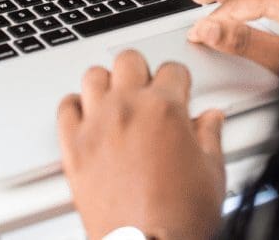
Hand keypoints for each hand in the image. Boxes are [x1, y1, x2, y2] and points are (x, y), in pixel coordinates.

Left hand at [58, 51, 225, 239]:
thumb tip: (212, 119)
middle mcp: (128, 109)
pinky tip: (88, 117)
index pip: (172, 69)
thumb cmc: (178, 218)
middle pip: (128, 60)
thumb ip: (210, 137)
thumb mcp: (212, 174)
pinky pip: (65, 107)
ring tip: (116, 100)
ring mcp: (97, 125)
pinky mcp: (73, 146)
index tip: (178, 92)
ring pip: (93, 76)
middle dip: (141, 71)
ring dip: (107, 84)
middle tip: (147, 91)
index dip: (179, 81)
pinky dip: (75, 107)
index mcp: (165, 110)